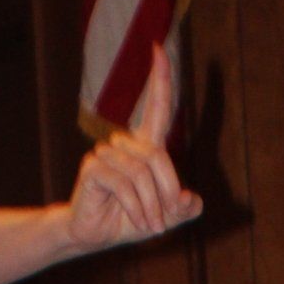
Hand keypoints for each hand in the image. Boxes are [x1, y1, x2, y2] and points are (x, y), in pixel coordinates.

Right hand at [65, 45, 203, 250]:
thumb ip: (184, 209)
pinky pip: (124, 183)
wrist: (95, 235)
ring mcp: (105, 153)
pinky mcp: (93, 168)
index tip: (158, 49)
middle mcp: (125, 144)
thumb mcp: (165, 217)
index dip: (160, 79)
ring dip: (150, 205)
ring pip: (141, 173)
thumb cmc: (130, 219)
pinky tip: (136, 220)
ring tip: (151, 226)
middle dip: (167, 190)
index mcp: (144, 147)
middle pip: (157, 155)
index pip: (157, 107)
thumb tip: (190, 200)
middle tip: (165, 221)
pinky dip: (135, 206)